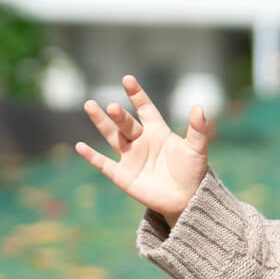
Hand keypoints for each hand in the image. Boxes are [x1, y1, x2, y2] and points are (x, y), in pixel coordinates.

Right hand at [76, 76, 211, 226]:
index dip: (137, 95)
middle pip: (126, 122)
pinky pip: (104, 164)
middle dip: (119, 114)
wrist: (186, 199)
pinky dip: (92, 156)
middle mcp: (141, 140)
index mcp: (157, 131)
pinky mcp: (122, 175)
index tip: (128, 79)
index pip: (145, 108)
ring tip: (90, 105)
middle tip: (113, 106)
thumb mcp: (197, 149)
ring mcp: (130, 157)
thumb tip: (199, 107)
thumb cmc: (193, 171)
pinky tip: (80, 146)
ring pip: (111, 135)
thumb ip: (198, 129)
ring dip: (101, 122)